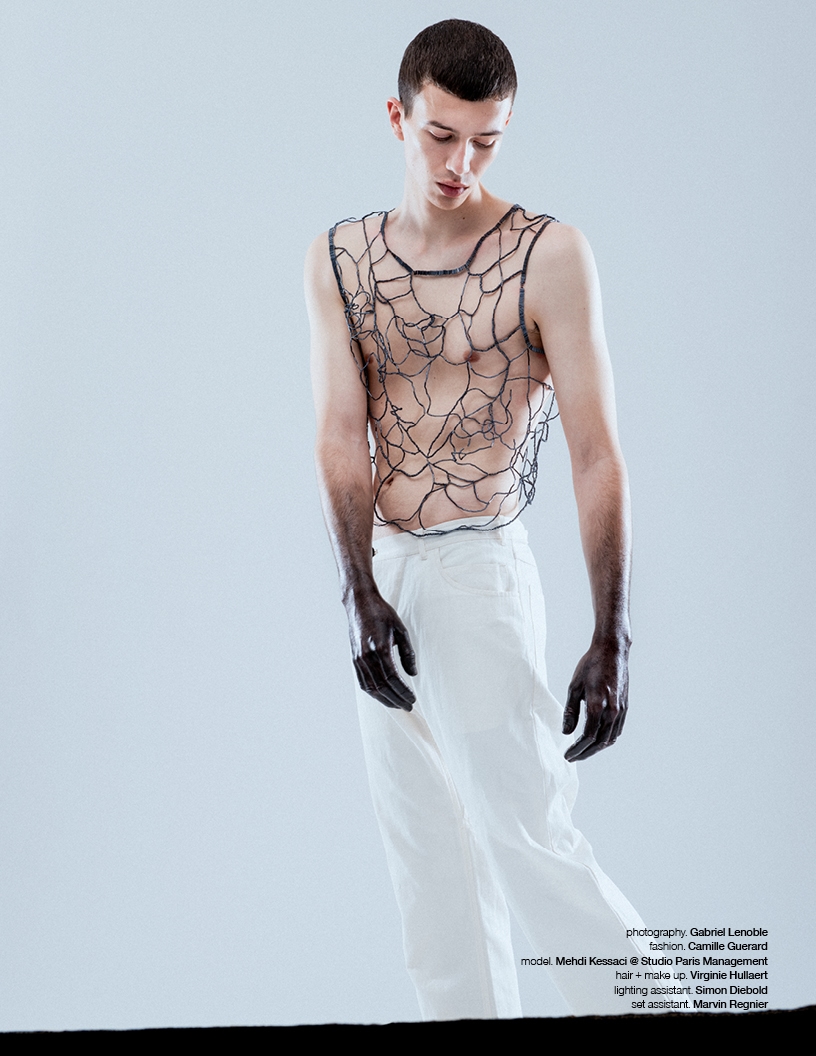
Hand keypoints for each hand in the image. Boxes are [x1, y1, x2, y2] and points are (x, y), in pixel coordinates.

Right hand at [347, 589, 417, 709]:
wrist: (360, 604)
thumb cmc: (382, 614)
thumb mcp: (401, 630)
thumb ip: (408, 654)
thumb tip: (413, 674)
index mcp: (380, 648)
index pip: (393, 679)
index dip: (403, 692)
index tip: (413, 698)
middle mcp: (367, 657)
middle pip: (383, 687)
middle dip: (396, 699)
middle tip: (408, 706)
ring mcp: (359, 659)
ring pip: (371, 688)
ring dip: (385, 699)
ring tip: (397, 704)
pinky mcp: (354, 659)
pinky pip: (363, 682)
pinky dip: (373, 692)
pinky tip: (382, 696)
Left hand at [562, 639, 628, 761]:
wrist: (612, 651)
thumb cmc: (590, 666)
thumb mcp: (574, 687)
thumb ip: (571, 712)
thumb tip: (566, 732)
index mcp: (597, 705)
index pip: (587, 737)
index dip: (577, 749)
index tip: (567, 755)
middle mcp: (612, 711)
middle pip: (599, 742)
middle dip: (585, 753)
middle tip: (573, 758)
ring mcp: (621, 710)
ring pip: (610, 738)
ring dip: (596, 748)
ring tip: (583, 751)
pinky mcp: (625, 707)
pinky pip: (617, 730)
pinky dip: (607, 739)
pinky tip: (597, 740)